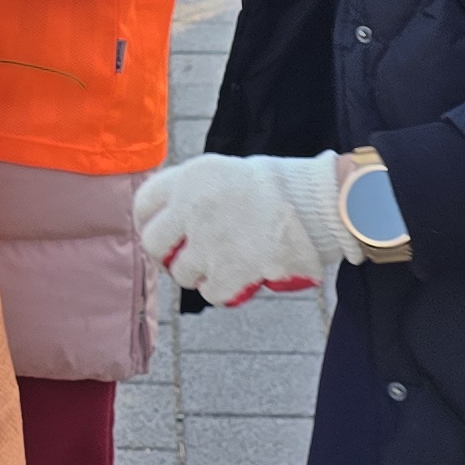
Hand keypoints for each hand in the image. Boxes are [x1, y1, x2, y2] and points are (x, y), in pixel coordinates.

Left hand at [132, 154, 344, 306]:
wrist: (319, 204)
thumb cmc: (280, 186)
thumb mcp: (226, 172)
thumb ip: (194, 192)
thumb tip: (170, 217)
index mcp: (190, 178)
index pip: (144, 203)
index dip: (147, 222)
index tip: (157, 232)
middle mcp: (191, 209)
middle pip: (153, 243)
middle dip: (166, 254)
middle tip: (183, 258)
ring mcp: (208, 243)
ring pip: (181, 274)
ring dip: (198, 274)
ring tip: (222, 264)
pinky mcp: (229, 271)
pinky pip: (210, 293)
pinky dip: (222, 290)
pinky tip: (238, 279)